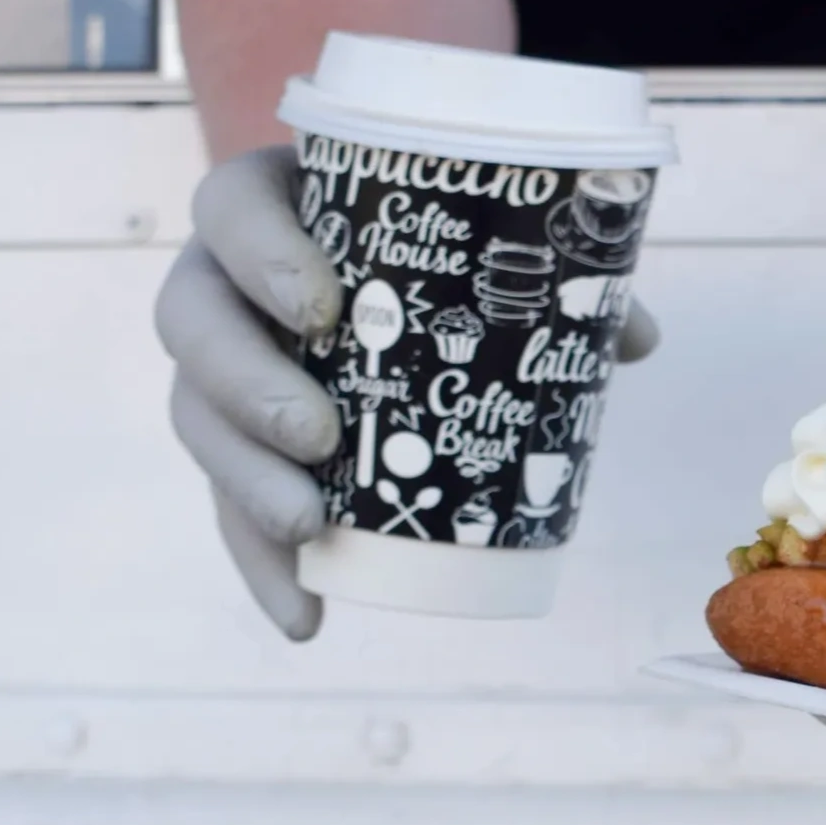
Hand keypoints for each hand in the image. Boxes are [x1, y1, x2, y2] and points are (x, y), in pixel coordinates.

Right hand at [155, 145, 661, 639]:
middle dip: (248, 387)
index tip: (320, 306)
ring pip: (196, 418)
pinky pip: (226, 502)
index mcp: (270, 206)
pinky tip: (304, 618)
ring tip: (311, 529)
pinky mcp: (231, 441)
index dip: (259, 252)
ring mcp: (218, 364)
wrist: (390, 270)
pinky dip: (263, 567)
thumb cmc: (435, 244)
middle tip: (320, 436)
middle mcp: (222, 280)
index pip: (231, 206)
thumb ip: (554, 275)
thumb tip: (632, 339)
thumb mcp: (480, 242)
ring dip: (244, 483)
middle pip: (193, 323)